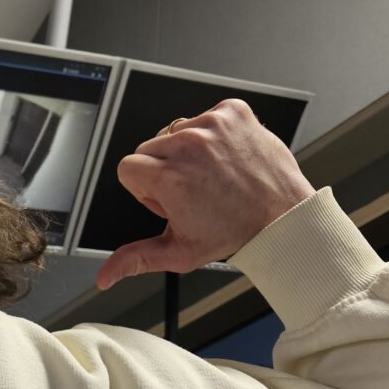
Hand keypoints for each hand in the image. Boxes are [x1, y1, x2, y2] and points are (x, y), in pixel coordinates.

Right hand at [95, 99, 315, 289]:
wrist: (283, 215)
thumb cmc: (234, 232)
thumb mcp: (179, 252)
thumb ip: (136, 259)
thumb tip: (105, 276)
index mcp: (169, 178)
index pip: (127, 167)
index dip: (144, 188)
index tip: (168, 198)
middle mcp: (188, 147)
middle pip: (149, 148)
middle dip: (163, 168)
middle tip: (192, 190)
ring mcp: (212, 125)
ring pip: (176, 131)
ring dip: (188, 151)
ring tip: (212, 174)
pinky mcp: (232, 112)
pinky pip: (205, 117)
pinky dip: (213, 134)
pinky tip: (226, 156)